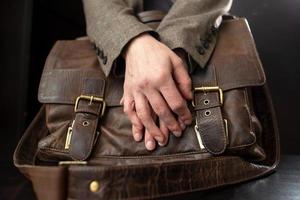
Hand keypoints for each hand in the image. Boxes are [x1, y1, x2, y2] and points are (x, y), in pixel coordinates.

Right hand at [122, 33, 192, 149]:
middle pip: (160, 111)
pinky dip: (134, 122)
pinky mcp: (127, 91)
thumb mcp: (176, 61)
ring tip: (156, 142)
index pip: (175, 102)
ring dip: (150, 130)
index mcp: (162, 77)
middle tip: (176, 135)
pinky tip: (138, 133)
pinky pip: (129, 109)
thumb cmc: (158, 53)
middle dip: (169, 125)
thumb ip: (184, 80)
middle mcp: (148, 85)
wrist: (136, 45)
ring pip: (143, 114)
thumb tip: (188, 98)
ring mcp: (136, 89)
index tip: (187, 121)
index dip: (183, 114)